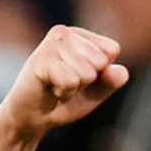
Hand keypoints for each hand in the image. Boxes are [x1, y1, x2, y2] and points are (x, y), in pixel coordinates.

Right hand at [0, 25, 128, 140]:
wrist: (32, 117)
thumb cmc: (65, 100)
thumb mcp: (96, 91)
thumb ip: (111, 81)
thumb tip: (118, 70)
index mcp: (79, 35)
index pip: (111, 49)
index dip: (101, 72)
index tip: (80, 78)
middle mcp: (64, 33)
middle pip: (100, 61)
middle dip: (87, 81)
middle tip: (66, 84)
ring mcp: (50, 44)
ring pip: (87, 72)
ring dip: (74, 88)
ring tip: (57, 86)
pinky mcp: (39, 59)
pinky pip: (71, 81)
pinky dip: (64, 92)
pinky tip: (50, 89)